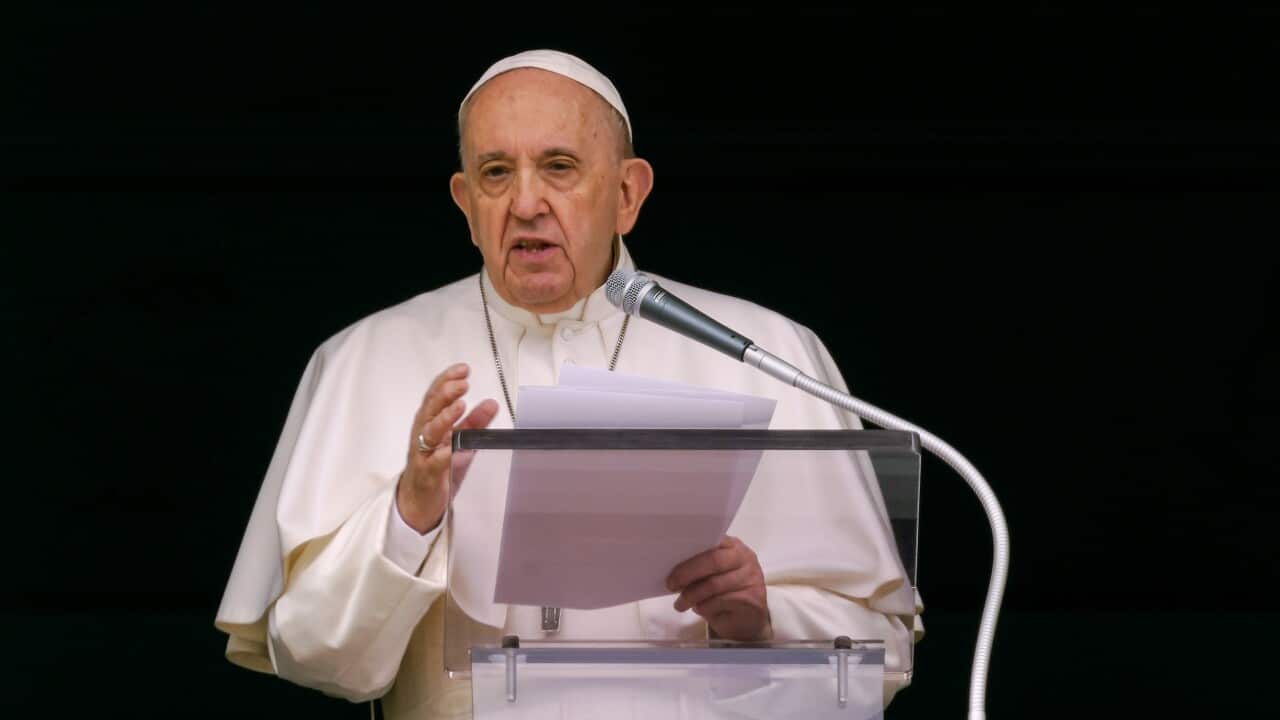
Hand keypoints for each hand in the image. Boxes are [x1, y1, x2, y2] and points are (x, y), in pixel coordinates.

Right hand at [396, 363, 499, 532]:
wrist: (419, 503)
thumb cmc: (437, 468)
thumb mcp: (460, 442)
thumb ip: (475, 423)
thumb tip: (491, 403)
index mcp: (430, 423)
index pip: (436, 396)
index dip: (447, 380)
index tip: (463, 369)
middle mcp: (423, 434)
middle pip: (431, 409)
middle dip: (446, 393)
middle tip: (462, 383)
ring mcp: (423, 454)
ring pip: (429, 431)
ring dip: (444, 417)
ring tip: (459, 405)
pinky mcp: (427, 474)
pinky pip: (434, 462)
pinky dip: (442, 454)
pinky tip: (452, 447)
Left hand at [666, 535, 770, 640]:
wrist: (748, 620)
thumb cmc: (725, 593)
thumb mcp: (712, 574)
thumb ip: (700, 565)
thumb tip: (673, 568)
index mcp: (733, 546)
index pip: (712, 539)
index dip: (690, 550)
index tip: (670, 560)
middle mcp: (745, 558)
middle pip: (713, 560)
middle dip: (688, 572)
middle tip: (671, 584)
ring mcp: (750, 578)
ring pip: (714, 585)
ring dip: (691, 596)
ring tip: (680, 604)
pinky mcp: (751, 599)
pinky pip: (719, 602)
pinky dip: (704, 607)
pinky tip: (699, 609)